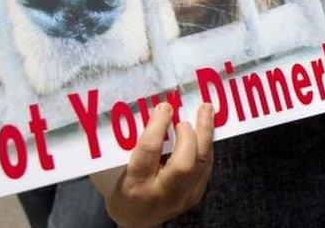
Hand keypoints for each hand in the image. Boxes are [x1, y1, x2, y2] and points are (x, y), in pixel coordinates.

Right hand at [103, 102, 214, 227]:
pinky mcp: (195, 196)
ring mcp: (181, 198)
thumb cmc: (125, 188)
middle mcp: (161, 194)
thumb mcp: (117, 171)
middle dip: (188, 135)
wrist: (136, 220)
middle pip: (183, 163)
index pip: (149, 153)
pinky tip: (206, 129)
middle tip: (185, 116)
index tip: (165, 108)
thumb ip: (133, 145)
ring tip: (206, 110)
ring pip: (201, 163)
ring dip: (205, 133)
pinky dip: (206, 145)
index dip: (158, 127)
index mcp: (135, 185)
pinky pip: (206, 166)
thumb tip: (152, 110)